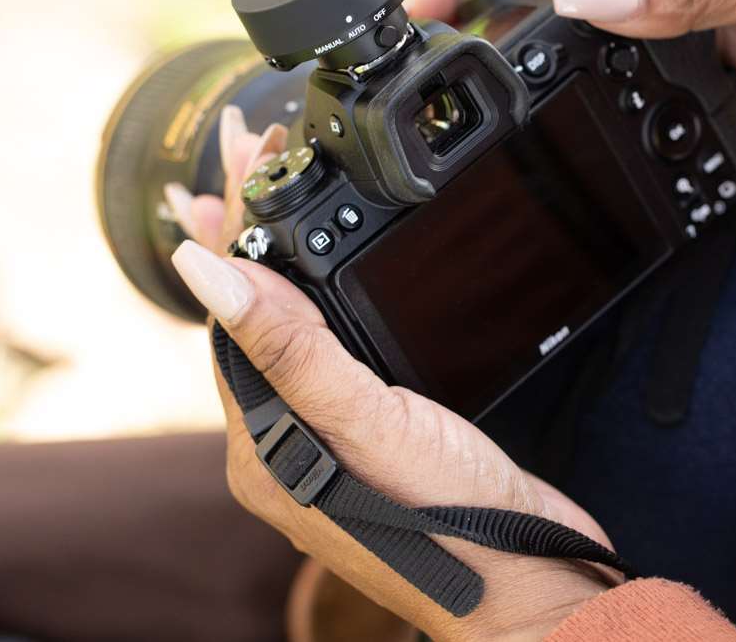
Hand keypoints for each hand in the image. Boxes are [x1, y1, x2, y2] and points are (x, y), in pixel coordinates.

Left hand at [165, 108, 614, 639]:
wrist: (532, 585)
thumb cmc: (451, 523)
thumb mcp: (366, 420)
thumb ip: (288, 347)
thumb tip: (202, 271)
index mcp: (261, 445)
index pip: (228, 314)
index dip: (230, 228)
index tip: (237, 153)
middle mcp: (282, 446)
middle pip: (250, 318)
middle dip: (244, 230)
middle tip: (246, 150)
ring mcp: (325, 445)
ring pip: (288, 334)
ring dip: (278, 260)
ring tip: (262, 195)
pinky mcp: (371, 440)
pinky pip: (327, 355)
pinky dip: (318, 301)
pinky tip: (325, 279)